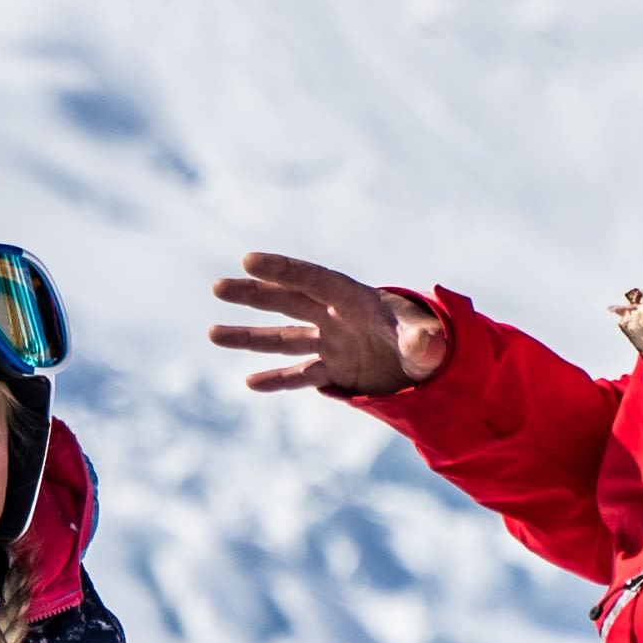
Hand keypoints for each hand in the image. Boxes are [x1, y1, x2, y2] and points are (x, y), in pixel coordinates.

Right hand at [209, 252, 449, 395]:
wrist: (428, 361)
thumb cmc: (428, 340)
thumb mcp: (429, 340)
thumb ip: (425, 341)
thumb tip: (428, 344)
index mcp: (357, 298)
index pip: (314, 280)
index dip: (283, 270)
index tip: (249, 261)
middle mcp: (336, 317)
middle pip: (288, 302)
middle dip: (253, 294)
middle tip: (218, 287)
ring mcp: (331, 344)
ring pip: (283, 338)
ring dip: (249, 337)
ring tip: (212, 333)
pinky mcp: (333, 370)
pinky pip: (300, 374)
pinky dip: (278, 379)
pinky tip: (251, 382)